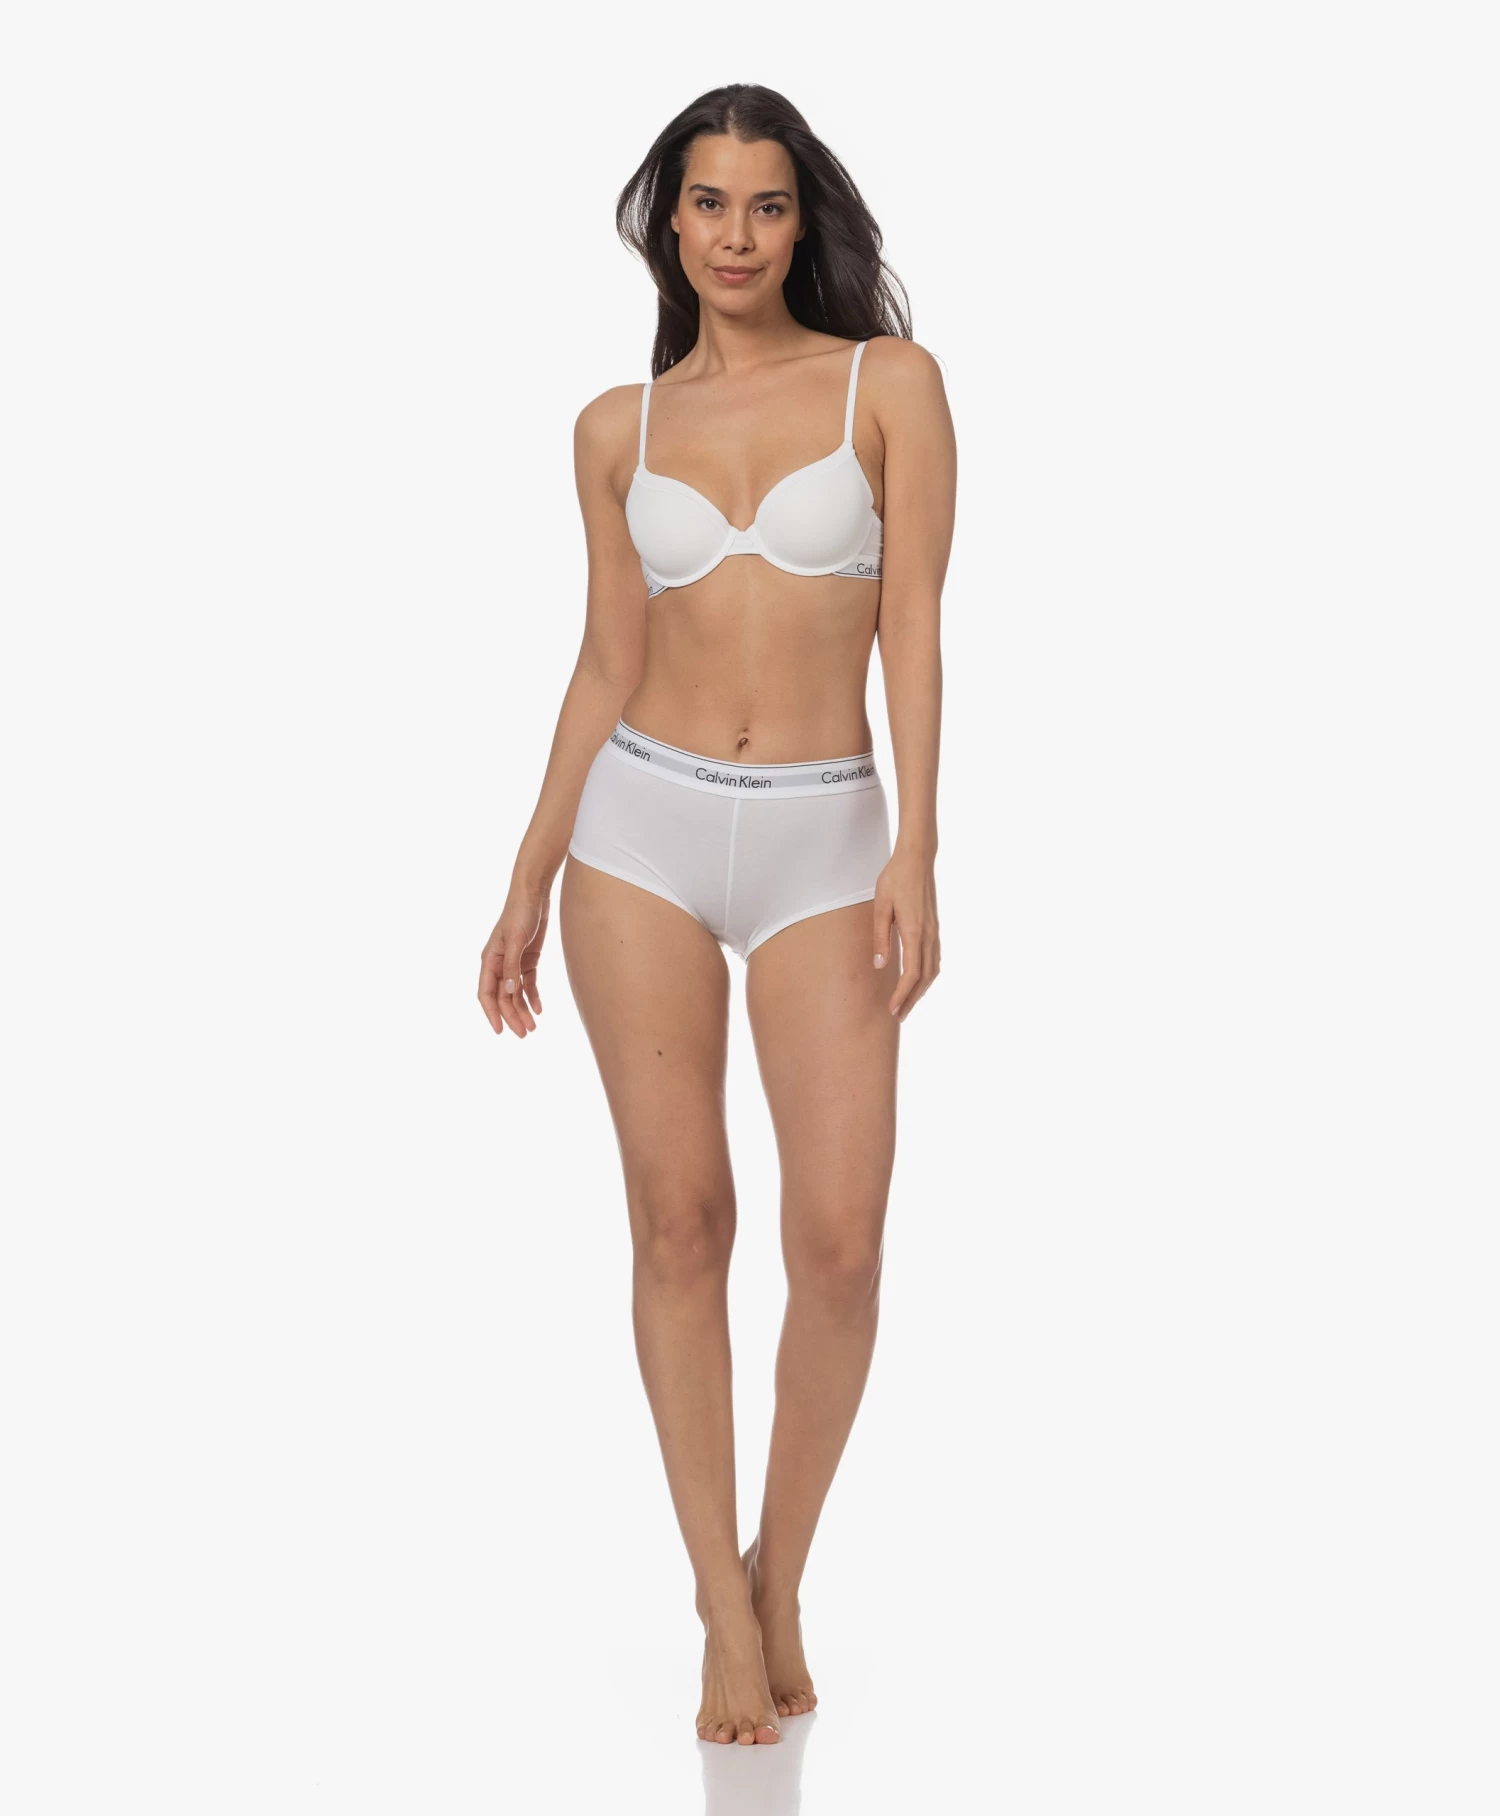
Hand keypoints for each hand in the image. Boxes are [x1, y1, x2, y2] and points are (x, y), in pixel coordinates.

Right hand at [478, 883, 548, 1037]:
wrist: (534, 892)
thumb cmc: (520, 912)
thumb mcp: (517, 940)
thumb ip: (512, 966)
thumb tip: (508, 991)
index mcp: (490, 960)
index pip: (487, 993)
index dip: (492, 1013)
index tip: (500, 1031)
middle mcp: (499, 964)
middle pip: (503, 997)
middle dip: (512, 1016)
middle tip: (524, 1034)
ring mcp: (513, 962)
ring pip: (515, 993)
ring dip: (522, 1010)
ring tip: (532, 1028)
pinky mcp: (528, 959)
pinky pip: (528, 983)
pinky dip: (532, 997)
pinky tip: (539, 1009)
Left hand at [872, 849, 939, 1021]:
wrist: (917, 858)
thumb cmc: (895, 879)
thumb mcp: (880, 907)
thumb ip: (880, 938)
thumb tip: (880, 966)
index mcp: (914, 931)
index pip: (911, 973)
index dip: (902, 994)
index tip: (892, 1010)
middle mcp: (928, 935)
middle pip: (925, 978)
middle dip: (912, 999)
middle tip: (898, 1016)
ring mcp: (934, 932)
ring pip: (932, 970)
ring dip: (921, 990)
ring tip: (907, 1004)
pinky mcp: (934, 928)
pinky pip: (934, 959)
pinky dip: (927, 976)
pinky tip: (918, 981)